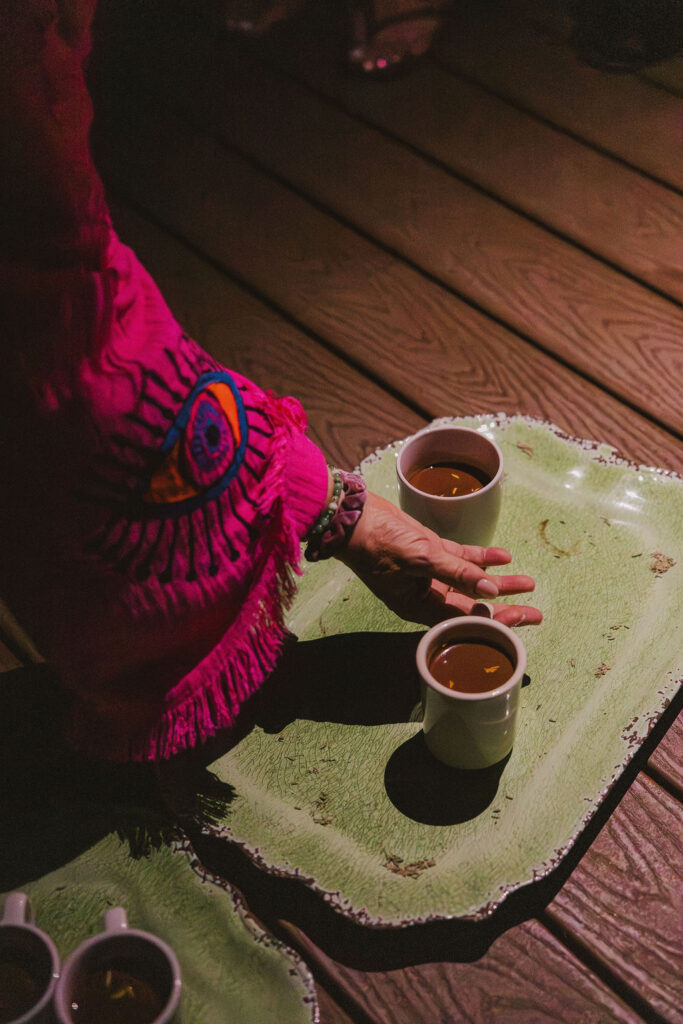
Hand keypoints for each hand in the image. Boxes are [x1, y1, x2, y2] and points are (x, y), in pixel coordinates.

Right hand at [336, 491, 541, 627]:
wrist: (353, 516)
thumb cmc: (379, 543)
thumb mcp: (421, 559)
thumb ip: (457, 573)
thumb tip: (490, 589)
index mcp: (419, 607)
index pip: (465, 620)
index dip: (496, 620)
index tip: (522, 619)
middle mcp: (427, 594)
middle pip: (473, 605)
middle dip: (504, 606)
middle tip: (536, 612)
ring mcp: (429, 572)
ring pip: (471, 581)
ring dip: (499, 581)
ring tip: (529, 583)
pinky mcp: (430, 551)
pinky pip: (461, 558)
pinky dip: (482, 557)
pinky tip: (505, 556)